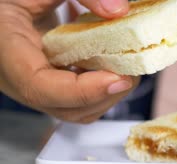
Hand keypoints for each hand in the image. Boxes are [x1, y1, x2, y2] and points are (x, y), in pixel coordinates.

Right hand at [0, 0, 137, 123]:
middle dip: (105, 94)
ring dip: (107, 94)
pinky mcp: (47, 84)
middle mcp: (15, 77)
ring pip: (73, 109)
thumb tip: (119, 11)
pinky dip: (100, 89)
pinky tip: (112, 66)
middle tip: (131, 70)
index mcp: (6, 50)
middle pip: (63, 107)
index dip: (82, 90)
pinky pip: (76, 100)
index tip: (117, 78)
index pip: (38, 87)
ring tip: (126, 68)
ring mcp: (32, 85)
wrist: (6, 6)